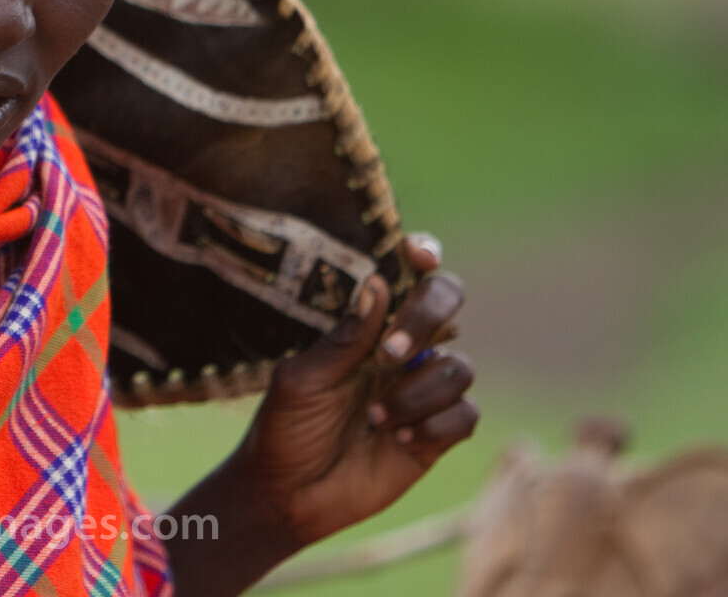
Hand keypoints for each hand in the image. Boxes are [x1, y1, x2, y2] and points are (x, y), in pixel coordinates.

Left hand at [237, 233, 476, 543]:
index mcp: (365, 328)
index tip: (418, 255)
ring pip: (460, 368)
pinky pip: (466, 414)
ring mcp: (422, 390)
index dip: (422, 256)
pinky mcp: (438, 434)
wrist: (288, 495)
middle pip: (449, 304)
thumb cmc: (285, 429)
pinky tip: (398, 438)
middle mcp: (402, 351)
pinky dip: (435, 424)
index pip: (406, 277)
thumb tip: (378, 284)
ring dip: (418, 392)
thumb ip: (344, 338)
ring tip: (375, 417)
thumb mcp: (304, 379)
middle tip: (391, 353)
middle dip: (431, 318)